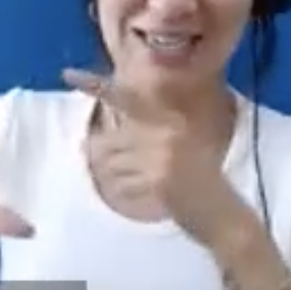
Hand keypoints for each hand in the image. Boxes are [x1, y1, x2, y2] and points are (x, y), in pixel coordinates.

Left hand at [63, 68, 248, 249]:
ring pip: (112, 165)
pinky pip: (122, 185)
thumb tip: (89, 144)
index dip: (95, 86)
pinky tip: (146, 195)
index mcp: (170, 117)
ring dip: (114, 178)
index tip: (67, 74)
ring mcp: (163, 154)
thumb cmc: (198, 182)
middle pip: (110, 141)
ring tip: (136, 182)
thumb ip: (142, 136)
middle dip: (100, 157)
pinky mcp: (159, 178)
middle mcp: (166, 129)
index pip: (127, 97)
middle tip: (105, 163)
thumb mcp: (177, 147)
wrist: (222, 215)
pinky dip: (126, 194)